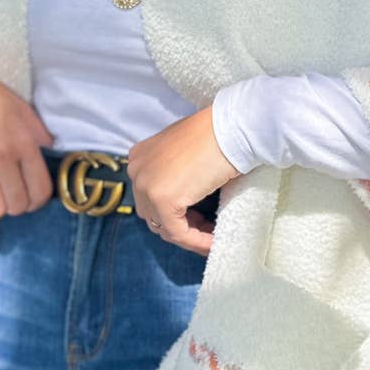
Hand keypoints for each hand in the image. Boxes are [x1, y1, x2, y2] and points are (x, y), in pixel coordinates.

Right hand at [0, 66, 55, 218]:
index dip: (37, 200)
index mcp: (22, 140)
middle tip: (7, 194)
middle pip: (18, 204)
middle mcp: (0, 154)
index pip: (40, 189)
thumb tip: (49, 153)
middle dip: (15, 204)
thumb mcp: (17, 105)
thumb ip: (36, 132)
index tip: (30, 198)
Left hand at [126, 105, 242, 256]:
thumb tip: (187, 197)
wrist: (231, 128)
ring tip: (210, 236)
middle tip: (205, 228)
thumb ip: (177, 173)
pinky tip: (212, 242)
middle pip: (152, 212)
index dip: (173, 211)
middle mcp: (137, 170)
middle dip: (179, 224)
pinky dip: (195, 241)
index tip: (198, 219)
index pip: (150, 195)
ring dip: (187, 235)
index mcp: (140, 157)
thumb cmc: (217, 135)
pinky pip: (178, 232)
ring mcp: (147, 185)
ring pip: (163, 226)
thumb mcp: (185, 153)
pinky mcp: (163, 200)